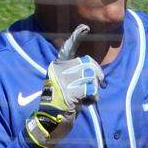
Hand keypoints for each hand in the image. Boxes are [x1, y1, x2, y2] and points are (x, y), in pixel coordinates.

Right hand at [24, 24, 105, 147]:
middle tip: (96, 86)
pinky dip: (92, 98)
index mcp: (57, 66)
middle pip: (88, 63)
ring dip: (94, 88)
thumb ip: (78, 75)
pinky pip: (92, 89)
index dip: (77, 36)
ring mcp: (64, 80)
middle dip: (97, 74)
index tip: (85, 27)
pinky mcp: (71, 91)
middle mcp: (59, 70)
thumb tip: (98, 75)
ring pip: (91, 76)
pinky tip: (84, 103)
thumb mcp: (67, 85)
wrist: (49, 121)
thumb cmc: (62, 103)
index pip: (68, 48)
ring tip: (85, 98)